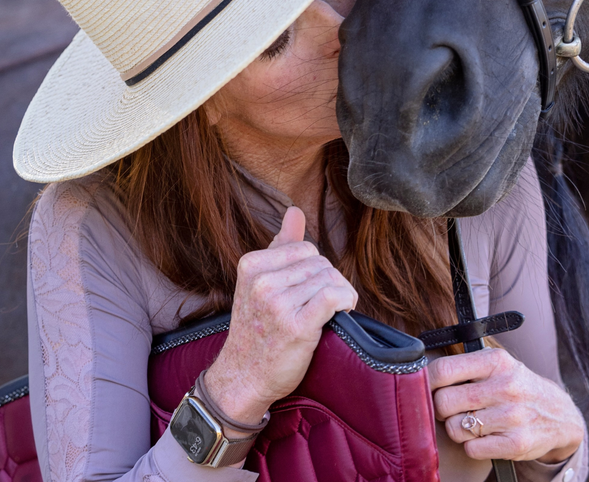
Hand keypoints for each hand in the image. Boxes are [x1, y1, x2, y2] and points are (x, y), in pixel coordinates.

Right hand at [202, 207, 357, 429]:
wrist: (242, 378)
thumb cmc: (256, 329)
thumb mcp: (259, 282)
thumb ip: (280, 244)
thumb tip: (295, 211)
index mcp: (252, 265)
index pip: (305, 247)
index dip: (316, 267)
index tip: (312, 288)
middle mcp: (262, 281)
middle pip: (320, 261)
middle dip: (329, 279)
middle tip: (324, 302)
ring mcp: (278, 304)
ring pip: (329, 278)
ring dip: (340, 293)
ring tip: (331, 310)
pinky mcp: (297, 327)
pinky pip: (333, 297)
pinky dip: (346, 300)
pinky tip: (344, 310)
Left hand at [429, 347, 585, 463]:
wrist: (559, 415)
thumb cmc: (518, 387)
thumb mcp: (499, 365)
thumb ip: (466, 366)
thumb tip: (424, 372)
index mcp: (496, 361)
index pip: (445, 369)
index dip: (427, 382)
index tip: (427, 387)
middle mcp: (505, 386)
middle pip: (444, 402)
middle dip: (441, 408)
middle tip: (450, 409)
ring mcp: (512, 416)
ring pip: (456, 428)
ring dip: (457, 428)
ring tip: (470, 422)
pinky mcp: (516, 444)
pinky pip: (472, 449)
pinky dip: (471, 446)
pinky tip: (483, 437)